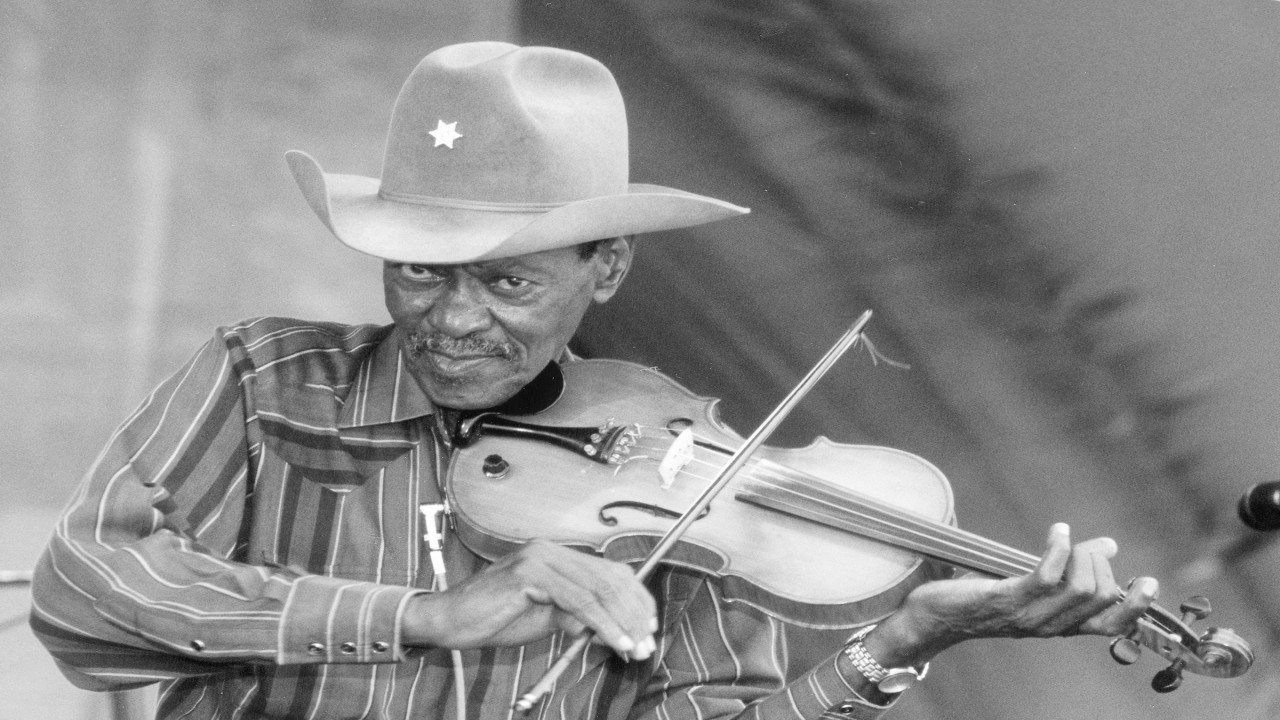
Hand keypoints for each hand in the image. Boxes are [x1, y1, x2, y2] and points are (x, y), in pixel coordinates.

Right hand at [401, 539, 657, 659]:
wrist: (449, 622)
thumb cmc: (492, 619)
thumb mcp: (545, 619)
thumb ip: (576, 617)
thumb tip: (610, 630)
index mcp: (556, 555)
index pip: (609, 570)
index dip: (635, 597)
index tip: (650, 625)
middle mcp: (550, 550)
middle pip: (610, 577)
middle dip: (635, 613)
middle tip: (648, 642)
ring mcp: (540, 558)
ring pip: (599, 589)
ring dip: (623, 623)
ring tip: (636, 647)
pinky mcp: (531, 574)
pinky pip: (579, 602)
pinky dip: (603, 624)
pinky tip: (614, 642)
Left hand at [866, 523, 1158, 666]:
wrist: (934, 616)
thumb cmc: (982, 595)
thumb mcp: (1031, 583)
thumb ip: (1069, 569)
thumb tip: (1108, 546)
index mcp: (1060, 624)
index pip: (1112, 625)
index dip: (1136, 606)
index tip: (1148, 581)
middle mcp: (1050, 625)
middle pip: (1100, 597)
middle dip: (1100, 563)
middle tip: (1087, 545)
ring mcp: (1029, 615)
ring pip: (1080, 588)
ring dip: (1082, 554)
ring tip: (1068, 537)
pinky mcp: (1007, 599)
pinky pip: (1047, 576)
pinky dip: (1058, 548)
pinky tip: (1058, 532)